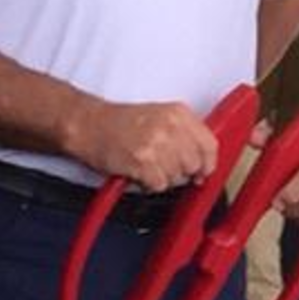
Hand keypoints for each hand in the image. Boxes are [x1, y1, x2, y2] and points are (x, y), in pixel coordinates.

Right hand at [67, 97, 216, 190]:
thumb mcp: (159, 117)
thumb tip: (202, 162)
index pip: (210, 144)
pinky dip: (148, 185)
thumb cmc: (119, 123)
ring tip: (147, 167)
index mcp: (178, 113)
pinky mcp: (142, 162)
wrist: (88, 125)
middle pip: (194, 164)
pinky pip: (158, 185)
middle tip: (163, 168)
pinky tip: (139, 173)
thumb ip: (184, 135)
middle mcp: (170, 127)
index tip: (203, 171)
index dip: (208, 163)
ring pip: (177, 177)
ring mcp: (156, 144)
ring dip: (162, 179)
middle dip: (181, 173)